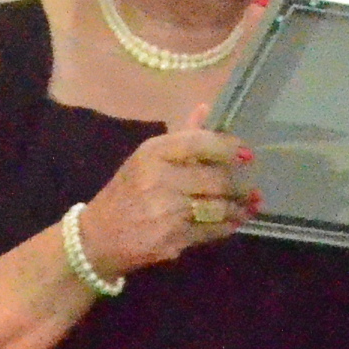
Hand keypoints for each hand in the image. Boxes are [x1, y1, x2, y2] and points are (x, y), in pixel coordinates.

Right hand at [77, 101, 256, 272]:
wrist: (98, 239)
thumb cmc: (126, 193)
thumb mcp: (147, 159)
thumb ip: (182, 136)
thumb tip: (207, 108)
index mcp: (153, 153)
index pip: (200, 143)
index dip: (228, 148)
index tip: (247, 154)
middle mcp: (160, 179)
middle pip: (216, 179)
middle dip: (239, 185)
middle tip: (250, 187)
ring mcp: (167, 211)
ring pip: (218, 207)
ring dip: (239, 207)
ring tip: (248, 205)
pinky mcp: (172, 240)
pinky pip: (211, 231)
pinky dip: (228, 226)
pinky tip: (234, 221)